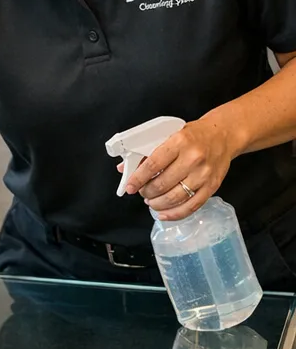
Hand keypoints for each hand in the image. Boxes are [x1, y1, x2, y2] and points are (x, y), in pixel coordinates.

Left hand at [121, 116, 236, 219]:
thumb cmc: (193, 135)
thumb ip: (147, 152)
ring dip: (158, 203)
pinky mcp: (213, 186)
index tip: (129, 186)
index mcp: (179, 142)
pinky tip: (163, 214)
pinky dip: (175, 213)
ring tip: (150, 201)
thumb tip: (124, 169)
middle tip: (141, 192)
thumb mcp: (168, 135)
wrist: (223, 135)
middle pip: (163, 183)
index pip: (153, 164)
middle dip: (147, 192)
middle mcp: (193, 159)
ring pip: (175, 197)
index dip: (138, 178)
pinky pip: (192, 206)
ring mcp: (204, 174)